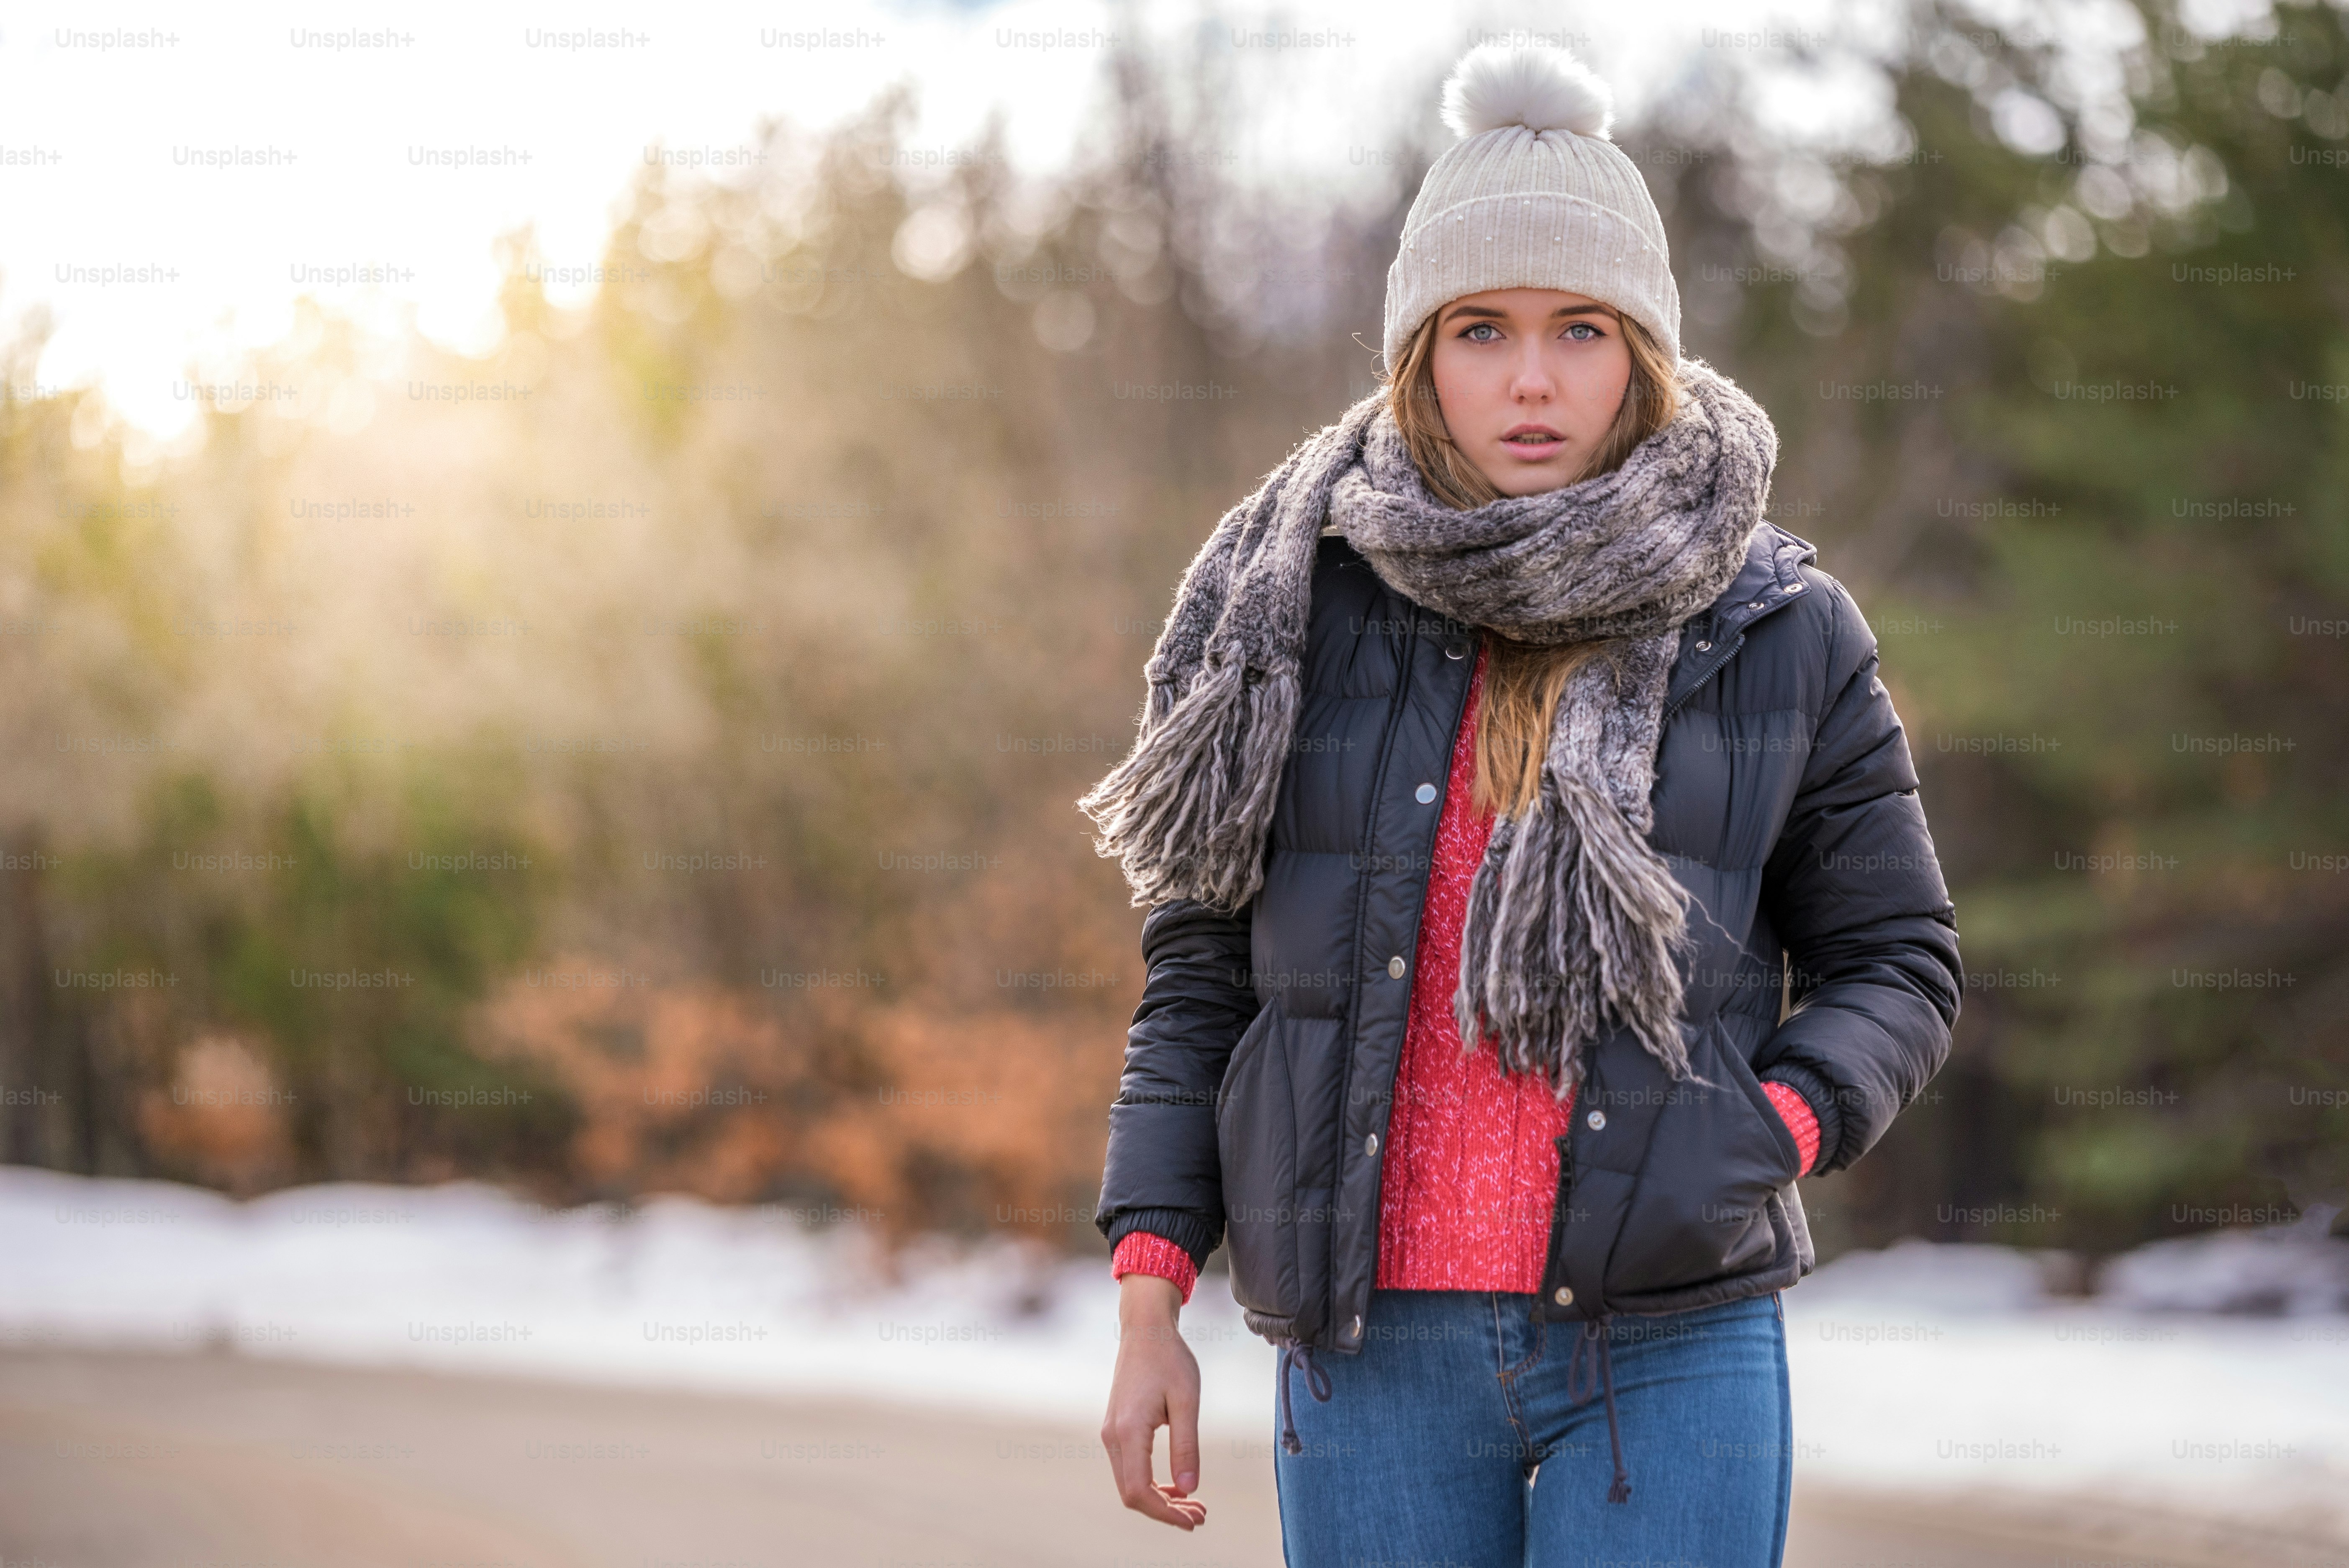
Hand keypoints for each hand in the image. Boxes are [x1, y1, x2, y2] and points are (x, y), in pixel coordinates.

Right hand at [1100, 1272, 1205, 1529]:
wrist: (1145, 1329)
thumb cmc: (1169, 1359)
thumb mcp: (1186, 1401)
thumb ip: (1186, 1445)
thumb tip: (1189, 1489)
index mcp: (1128, 1430)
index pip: (1138, 1490)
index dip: (1165, 1513)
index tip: (1194, 1521)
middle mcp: (1113, 1435)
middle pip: (1131, 1493)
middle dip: (1165, 1511)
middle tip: (1201, 1516)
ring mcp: (1111, 1432)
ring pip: (1129, 1482)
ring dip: (1159, 1499)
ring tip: (1193, 1505)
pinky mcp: (1116, 1428)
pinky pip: (1129, 1467)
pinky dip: (1151, 1483)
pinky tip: (1176, 1485)